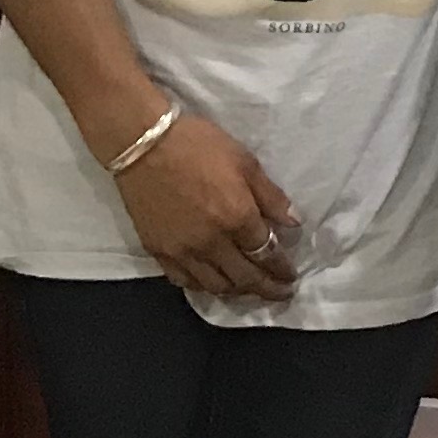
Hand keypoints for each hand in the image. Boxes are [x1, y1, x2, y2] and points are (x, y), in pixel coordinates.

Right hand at [114, 110, 301, 301]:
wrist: (143, 144)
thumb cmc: (199, 145)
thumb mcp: (245, 162)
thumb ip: (271, 197)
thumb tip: (293, 223)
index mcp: (237, 218)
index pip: (266, 254)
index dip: (282, 268)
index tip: (291, 276)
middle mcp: (212, 242)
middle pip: (245, 277)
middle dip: (267, 288)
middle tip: (280, 293)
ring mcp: (182, 251)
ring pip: (215, 286)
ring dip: (238, 292)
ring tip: (250, 289)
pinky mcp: (158, 251)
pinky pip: (184, 281)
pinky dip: (203, 286)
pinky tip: (212, 282)